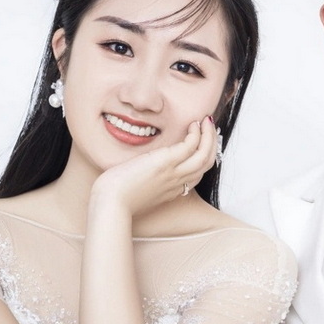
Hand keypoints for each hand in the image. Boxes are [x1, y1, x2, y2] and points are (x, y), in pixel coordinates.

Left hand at [90, 117, 217, 218]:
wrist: (112, 203)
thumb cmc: (116, 196)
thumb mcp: (137, 188)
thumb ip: (147, 179)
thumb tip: (143, 166)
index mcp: (172, 190)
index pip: (197, 173)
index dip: (203, 155)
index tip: (201, 141)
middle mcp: (177, 183)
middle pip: (206, 164)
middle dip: (212, 143)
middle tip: (208, 126)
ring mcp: (173, 173)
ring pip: (205, 155)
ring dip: (210, 136)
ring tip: (206, 120)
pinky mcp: (166, 163)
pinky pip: (191, 146)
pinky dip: (196, 134)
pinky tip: (192, 124)